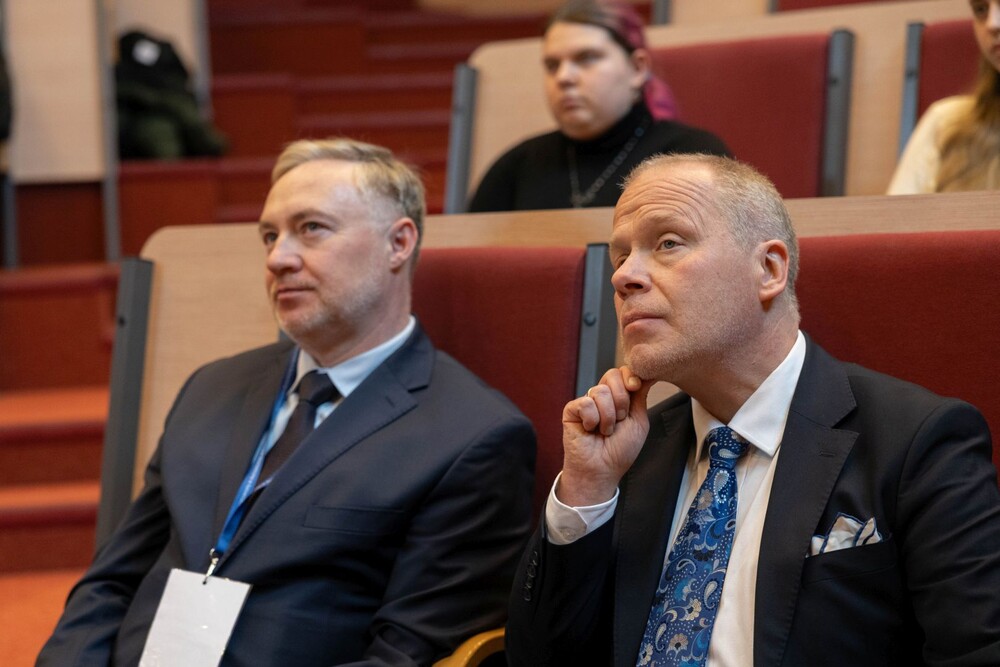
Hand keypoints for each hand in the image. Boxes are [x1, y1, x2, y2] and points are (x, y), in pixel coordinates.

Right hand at [558, 367, 654, 506]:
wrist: (602, 470)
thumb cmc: (620, 450)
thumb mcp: (639, 420)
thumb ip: (640, 395)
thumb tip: (648, 374)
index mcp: (618, 397)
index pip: (623, 372)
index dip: (631, 377)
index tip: (635, 388)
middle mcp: (601, 396)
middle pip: (612, 375)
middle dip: (622, 400)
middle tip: (619, 420)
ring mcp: (586, 402)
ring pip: (601, 391)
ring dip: (609, 417)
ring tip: (605, 431)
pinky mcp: (571, 410)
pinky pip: (586, 404)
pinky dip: (593, 421)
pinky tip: (590, 430)